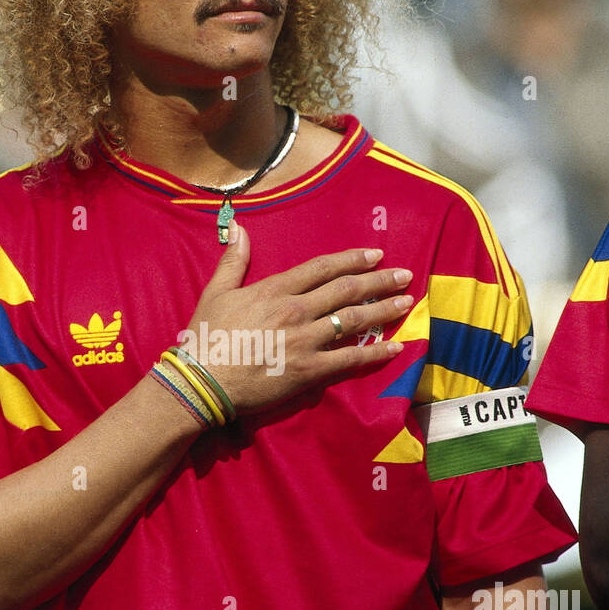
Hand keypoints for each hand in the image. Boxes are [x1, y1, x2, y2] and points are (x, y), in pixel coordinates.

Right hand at [180, 224, 412, 414]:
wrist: (202, 381)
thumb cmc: (205, 337)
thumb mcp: (216, 292)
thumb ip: (233, 260)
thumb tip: (239, 228)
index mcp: (275, 290)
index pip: (322, 269)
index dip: (352, 260)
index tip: (375, 255)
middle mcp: (296, 311)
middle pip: (346, 291)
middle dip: (379, 281)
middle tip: (404, 275)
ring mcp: (305, 341)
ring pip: (354, 321)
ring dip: (383, 310)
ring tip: (406, 303)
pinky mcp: (309, 370)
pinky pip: (350, 359)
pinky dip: (375, 353)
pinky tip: (395, 347)